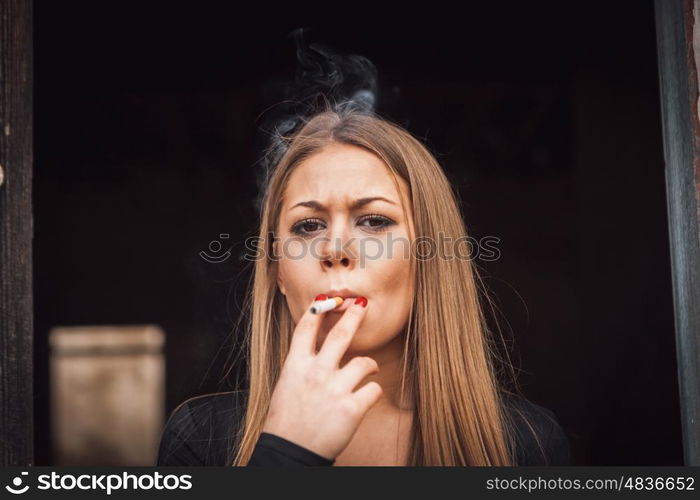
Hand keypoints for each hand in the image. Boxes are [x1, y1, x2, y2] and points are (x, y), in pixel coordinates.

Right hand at [261, 296, 381, 459]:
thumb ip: (302, 366)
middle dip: (354, 315)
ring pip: (364, 362)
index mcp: (295, 365)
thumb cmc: (286, 421)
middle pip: (340, 334)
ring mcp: (335, 389)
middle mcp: (316, 372)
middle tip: (362, 303)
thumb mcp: (286, 385)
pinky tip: (366, 397)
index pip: (307, 327)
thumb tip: (317, 350)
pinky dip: (373, 392)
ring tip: (370, 368)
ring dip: (369, 364)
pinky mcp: (352, 408)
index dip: (319, 308)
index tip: (328, 298)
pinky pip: (374, 390)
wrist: (289, 453)